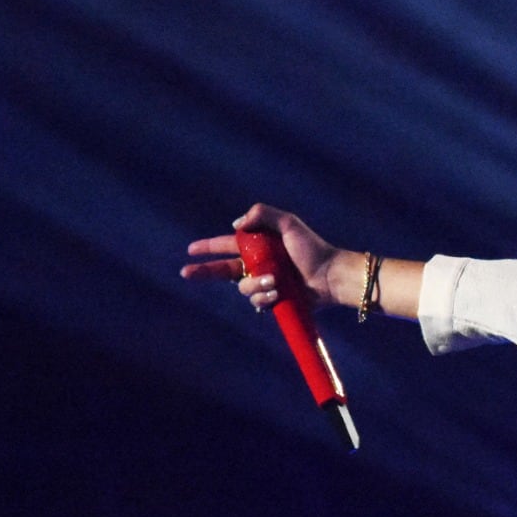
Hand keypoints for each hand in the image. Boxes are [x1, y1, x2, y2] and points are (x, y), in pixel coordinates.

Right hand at [180, 203, 348, 311]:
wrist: (330, 276)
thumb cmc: (312, 249)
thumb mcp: (288, 224)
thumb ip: (262, 215)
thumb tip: (235, 226)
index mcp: (258, 245)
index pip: (226, 245)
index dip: (208, 248)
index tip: (190, 250)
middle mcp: (258, 265)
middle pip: (223, 270)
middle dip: (204, 271)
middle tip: (186, 273)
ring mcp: (265, 284)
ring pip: (243, 287)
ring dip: (255, 284)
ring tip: (275, 281)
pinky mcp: (273, 300)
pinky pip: (257, 301)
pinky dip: (264, 296)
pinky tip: (278, 292)